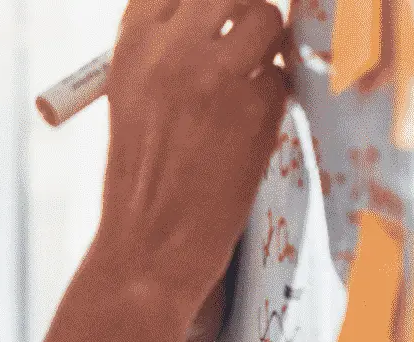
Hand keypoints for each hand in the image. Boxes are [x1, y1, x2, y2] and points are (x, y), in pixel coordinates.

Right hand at [90, 0, 287, 314]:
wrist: (150, 245)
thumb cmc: (141, 174)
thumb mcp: (133, 95)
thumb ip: (166, 45)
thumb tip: (225, 8)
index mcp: (132, 44)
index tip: (219, 13)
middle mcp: (171, 50)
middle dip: (244, 11)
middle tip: (243, 41)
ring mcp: (216, 76)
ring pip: (266, 20)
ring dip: (267, 46)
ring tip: (247, 82)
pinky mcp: (257, 107)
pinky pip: (281, 76)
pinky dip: (272, 96)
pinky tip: (249, 127)